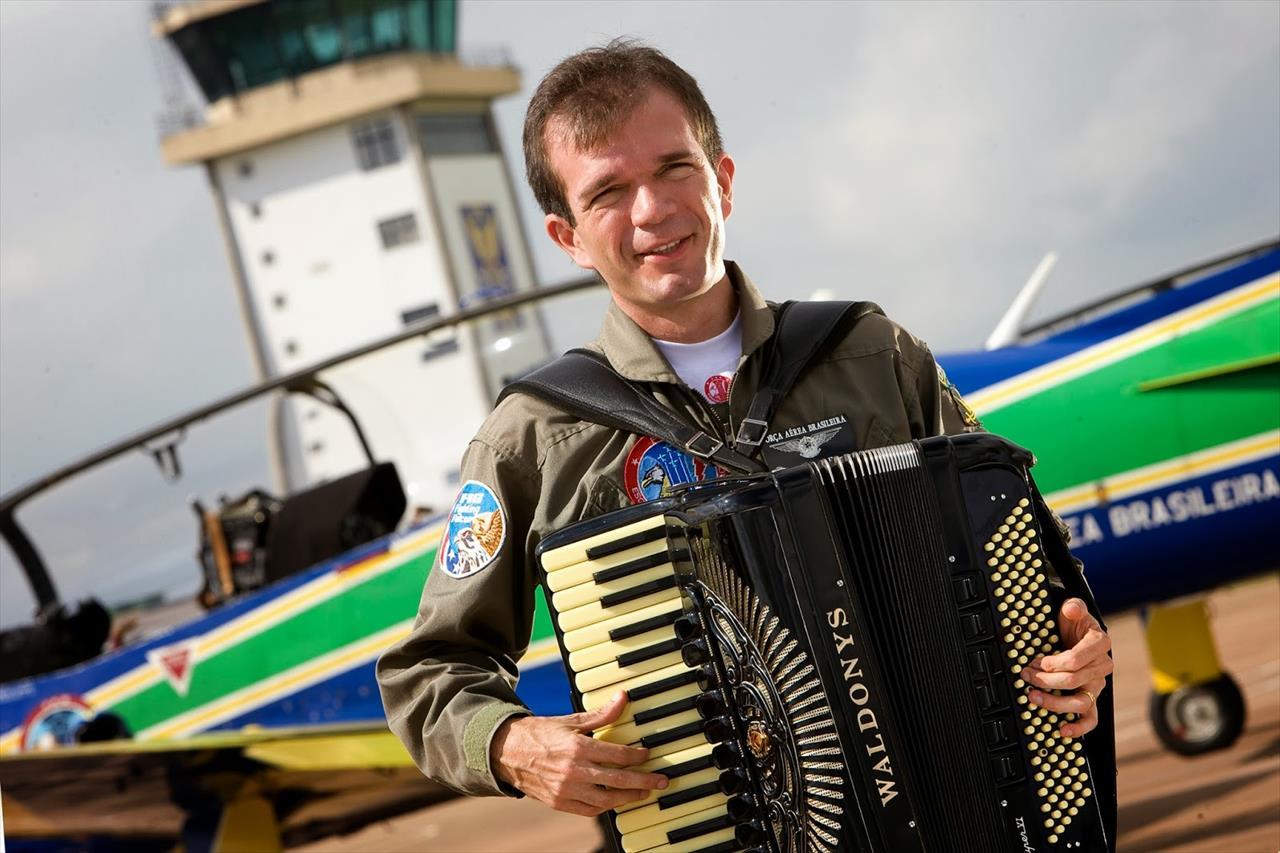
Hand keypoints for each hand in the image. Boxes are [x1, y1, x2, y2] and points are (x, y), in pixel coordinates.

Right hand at [490, 690, 668, 815]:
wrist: (507, 753)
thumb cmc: (539, 734)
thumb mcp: (570, 721)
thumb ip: (600, 715)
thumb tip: (622, 698)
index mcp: (578, 748)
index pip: (618, 755)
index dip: (637, 756)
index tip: (648, 754)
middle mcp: (574, 772)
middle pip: (619, 780)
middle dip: (644, 781)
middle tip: (661, 782)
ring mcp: (567, 790)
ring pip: (607, 800)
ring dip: (629, 797)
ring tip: (643, 793)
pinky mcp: (560, 803)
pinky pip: (590, 810)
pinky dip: (606, 807)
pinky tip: (616, 801)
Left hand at [1020, 597, 1113, 737]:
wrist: (1080, 635)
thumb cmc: (1075, 625)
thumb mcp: (1074, 611)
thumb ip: (1074, 607)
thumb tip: (1072, 609)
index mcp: (1100, 644)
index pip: (1074, 660)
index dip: (1052, 663)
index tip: (1036, 661)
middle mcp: (1102, 666)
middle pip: (1073, 680)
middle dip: (1045, 679)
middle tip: (1027, 675)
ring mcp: (1097, 685)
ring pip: (1081, 701)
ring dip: (1055, 703)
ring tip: (1034, 697)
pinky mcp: (1092, 698)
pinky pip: (1091, 718)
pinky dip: (1078, 727)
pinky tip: (1063, 730)